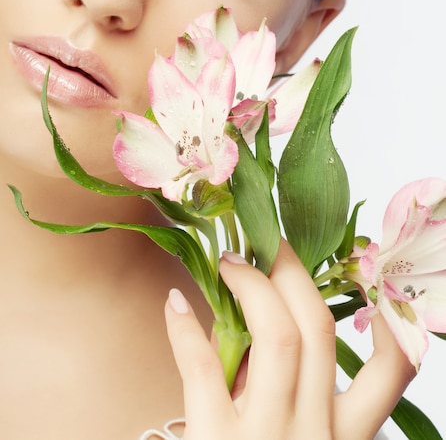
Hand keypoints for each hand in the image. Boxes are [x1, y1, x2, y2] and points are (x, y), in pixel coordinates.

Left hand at [165, 239, 414, 439]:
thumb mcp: (291, 438)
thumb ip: (285, 386)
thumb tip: (255, 314)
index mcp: (343, 435)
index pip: (393, 372)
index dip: (386, 319)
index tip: (358, 276)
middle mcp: (316, 435)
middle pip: (319, 330)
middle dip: (294, 273)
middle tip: (268, 242)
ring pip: (278, 340)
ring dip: (251, 288)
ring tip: (228, 261)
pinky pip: (202, 371)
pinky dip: (185, 329)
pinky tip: (173, 302)